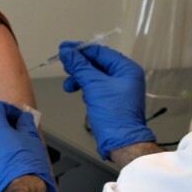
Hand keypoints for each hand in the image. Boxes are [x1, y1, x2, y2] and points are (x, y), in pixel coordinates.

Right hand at [59, 42, 155, 158]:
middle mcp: (125, 77)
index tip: (64, 48)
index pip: (101, 52)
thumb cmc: (114, 115)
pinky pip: (96, 87)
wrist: (121, 142)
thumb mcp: (94, 86)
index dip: (81, 50)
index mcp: (127, 69)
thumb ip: (80, 67)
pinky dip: (85, 87)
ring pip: (95, 76)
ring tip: (69, 86)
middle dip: (79, 65)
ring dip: (80, 78)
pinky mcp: (112, 100)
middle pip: (97, 63)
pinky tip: (78, 92)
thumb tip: (67, 52)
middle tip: (64, 65)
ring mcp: (119, 89)